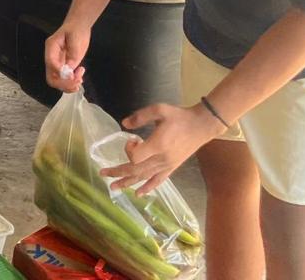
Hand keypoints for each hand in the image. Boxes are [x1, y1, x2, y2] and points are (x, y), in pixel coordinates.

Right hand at [44, 21, 89, 91]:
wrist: (78, 27)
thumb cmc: (76, 29)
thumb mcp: (75, 37)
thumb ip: (73, 53)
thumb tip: (70, 69)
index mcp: (51, 47)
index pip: (51, 63)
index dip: (60, 72)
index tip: (72, 75)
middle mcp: (51, 57)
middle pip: (51, 77)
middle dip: (64, 83)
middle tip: (77, 81)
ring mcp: (57, 64)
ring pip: (57, 81)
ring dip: (68, 85)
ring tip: (80, 79)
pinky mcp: (64, 67)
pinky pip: (64, 80)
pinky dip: (71, 83)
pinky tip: (80, 78)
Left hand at [100, 103, 226, 193]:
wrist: (201, 126)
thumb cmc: (179, 116)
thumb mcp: (159, 110)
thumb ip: (140, 116)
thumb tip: (124, 124)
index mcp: (158, 145)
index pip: (136, 157)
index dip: (128, 150)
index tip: (131, 140)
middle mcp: (161, 159)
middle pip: (135, 170)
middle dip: (118, 172)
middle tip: (103, 174)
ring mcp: (167, 165)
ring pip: (144, 177)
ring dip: (128, 182)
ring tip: (114, 187)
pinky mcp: (172, 167)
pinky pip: (158, 181)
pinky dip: (147, 188)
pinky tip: (138, 194)